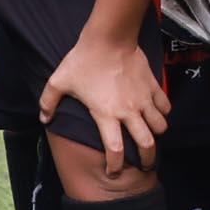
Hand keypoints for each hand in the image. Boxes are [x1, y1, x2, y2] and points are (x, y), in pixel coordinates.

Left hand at [39, 31, 165, 171]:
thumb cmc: (84, 60)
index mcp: (106, 115)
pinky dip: (163, 113)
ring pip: (160, 127)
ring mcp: (143, 99)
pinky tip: (157, 113)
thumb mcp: (59, 81)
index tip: (114, 172)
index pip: (115, 150)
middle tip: (145, 165)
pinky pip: (165, 106)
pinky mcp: (153, 86)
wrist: (109, 37)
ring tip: (151, 136)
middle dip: (148, 160)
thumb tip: (43, 119)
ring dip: (157, 135)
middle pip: (147, 144)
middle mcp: (128, 112)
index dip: (115, 166)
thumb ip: (48, 102)